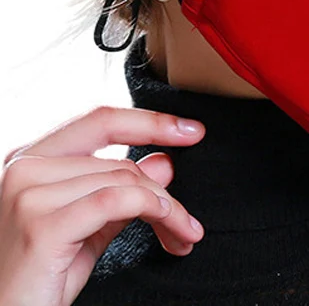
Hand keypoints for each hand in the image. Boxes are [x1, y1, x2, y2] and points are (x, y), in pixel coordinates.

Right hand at [0, 106, 204, 305]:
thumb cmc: (39, 280)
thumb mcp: (88, 228)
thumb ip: (120, 192)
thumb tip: (164, 160)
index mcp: (31, 159)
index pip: (101, 120)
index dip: (151, 121)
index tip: (192, 131)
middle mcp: (24, 168)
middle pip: (120, 161)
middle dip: (164, 192)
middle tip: (189, 221)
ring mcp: (28, 194)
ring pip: (124, 180)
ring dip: (166, 209)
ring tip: (181, 235)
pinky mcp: (41, 224)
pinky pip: (115, 201)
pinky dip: (151, 209)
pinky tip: (168, 225)